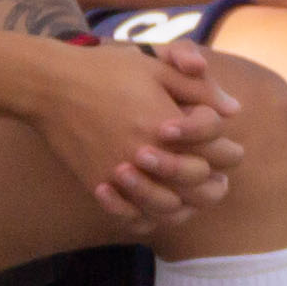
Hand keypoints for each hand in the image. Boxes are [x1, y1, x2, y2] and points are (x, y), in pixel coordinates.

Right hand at [26, 36, 238, 232]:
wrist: (51, 85)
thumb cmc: (107, 70)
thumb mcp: (158, 67)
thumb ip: (199, 89)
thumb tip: (235, 110)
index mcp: (169, 124)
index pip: (219, 151)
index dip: (229, 151)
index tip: (228, 148)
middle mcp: (149, 154)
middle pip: (200, 184)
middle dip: (215, 181)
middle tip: (217, 178)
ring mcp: (123, 174)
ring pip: (170, 208)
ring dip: (186, 204)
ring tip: (190, 195)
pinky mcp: (99, 185)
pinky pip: (132, 218)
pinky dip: (150, 218)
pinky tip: (156, 208)